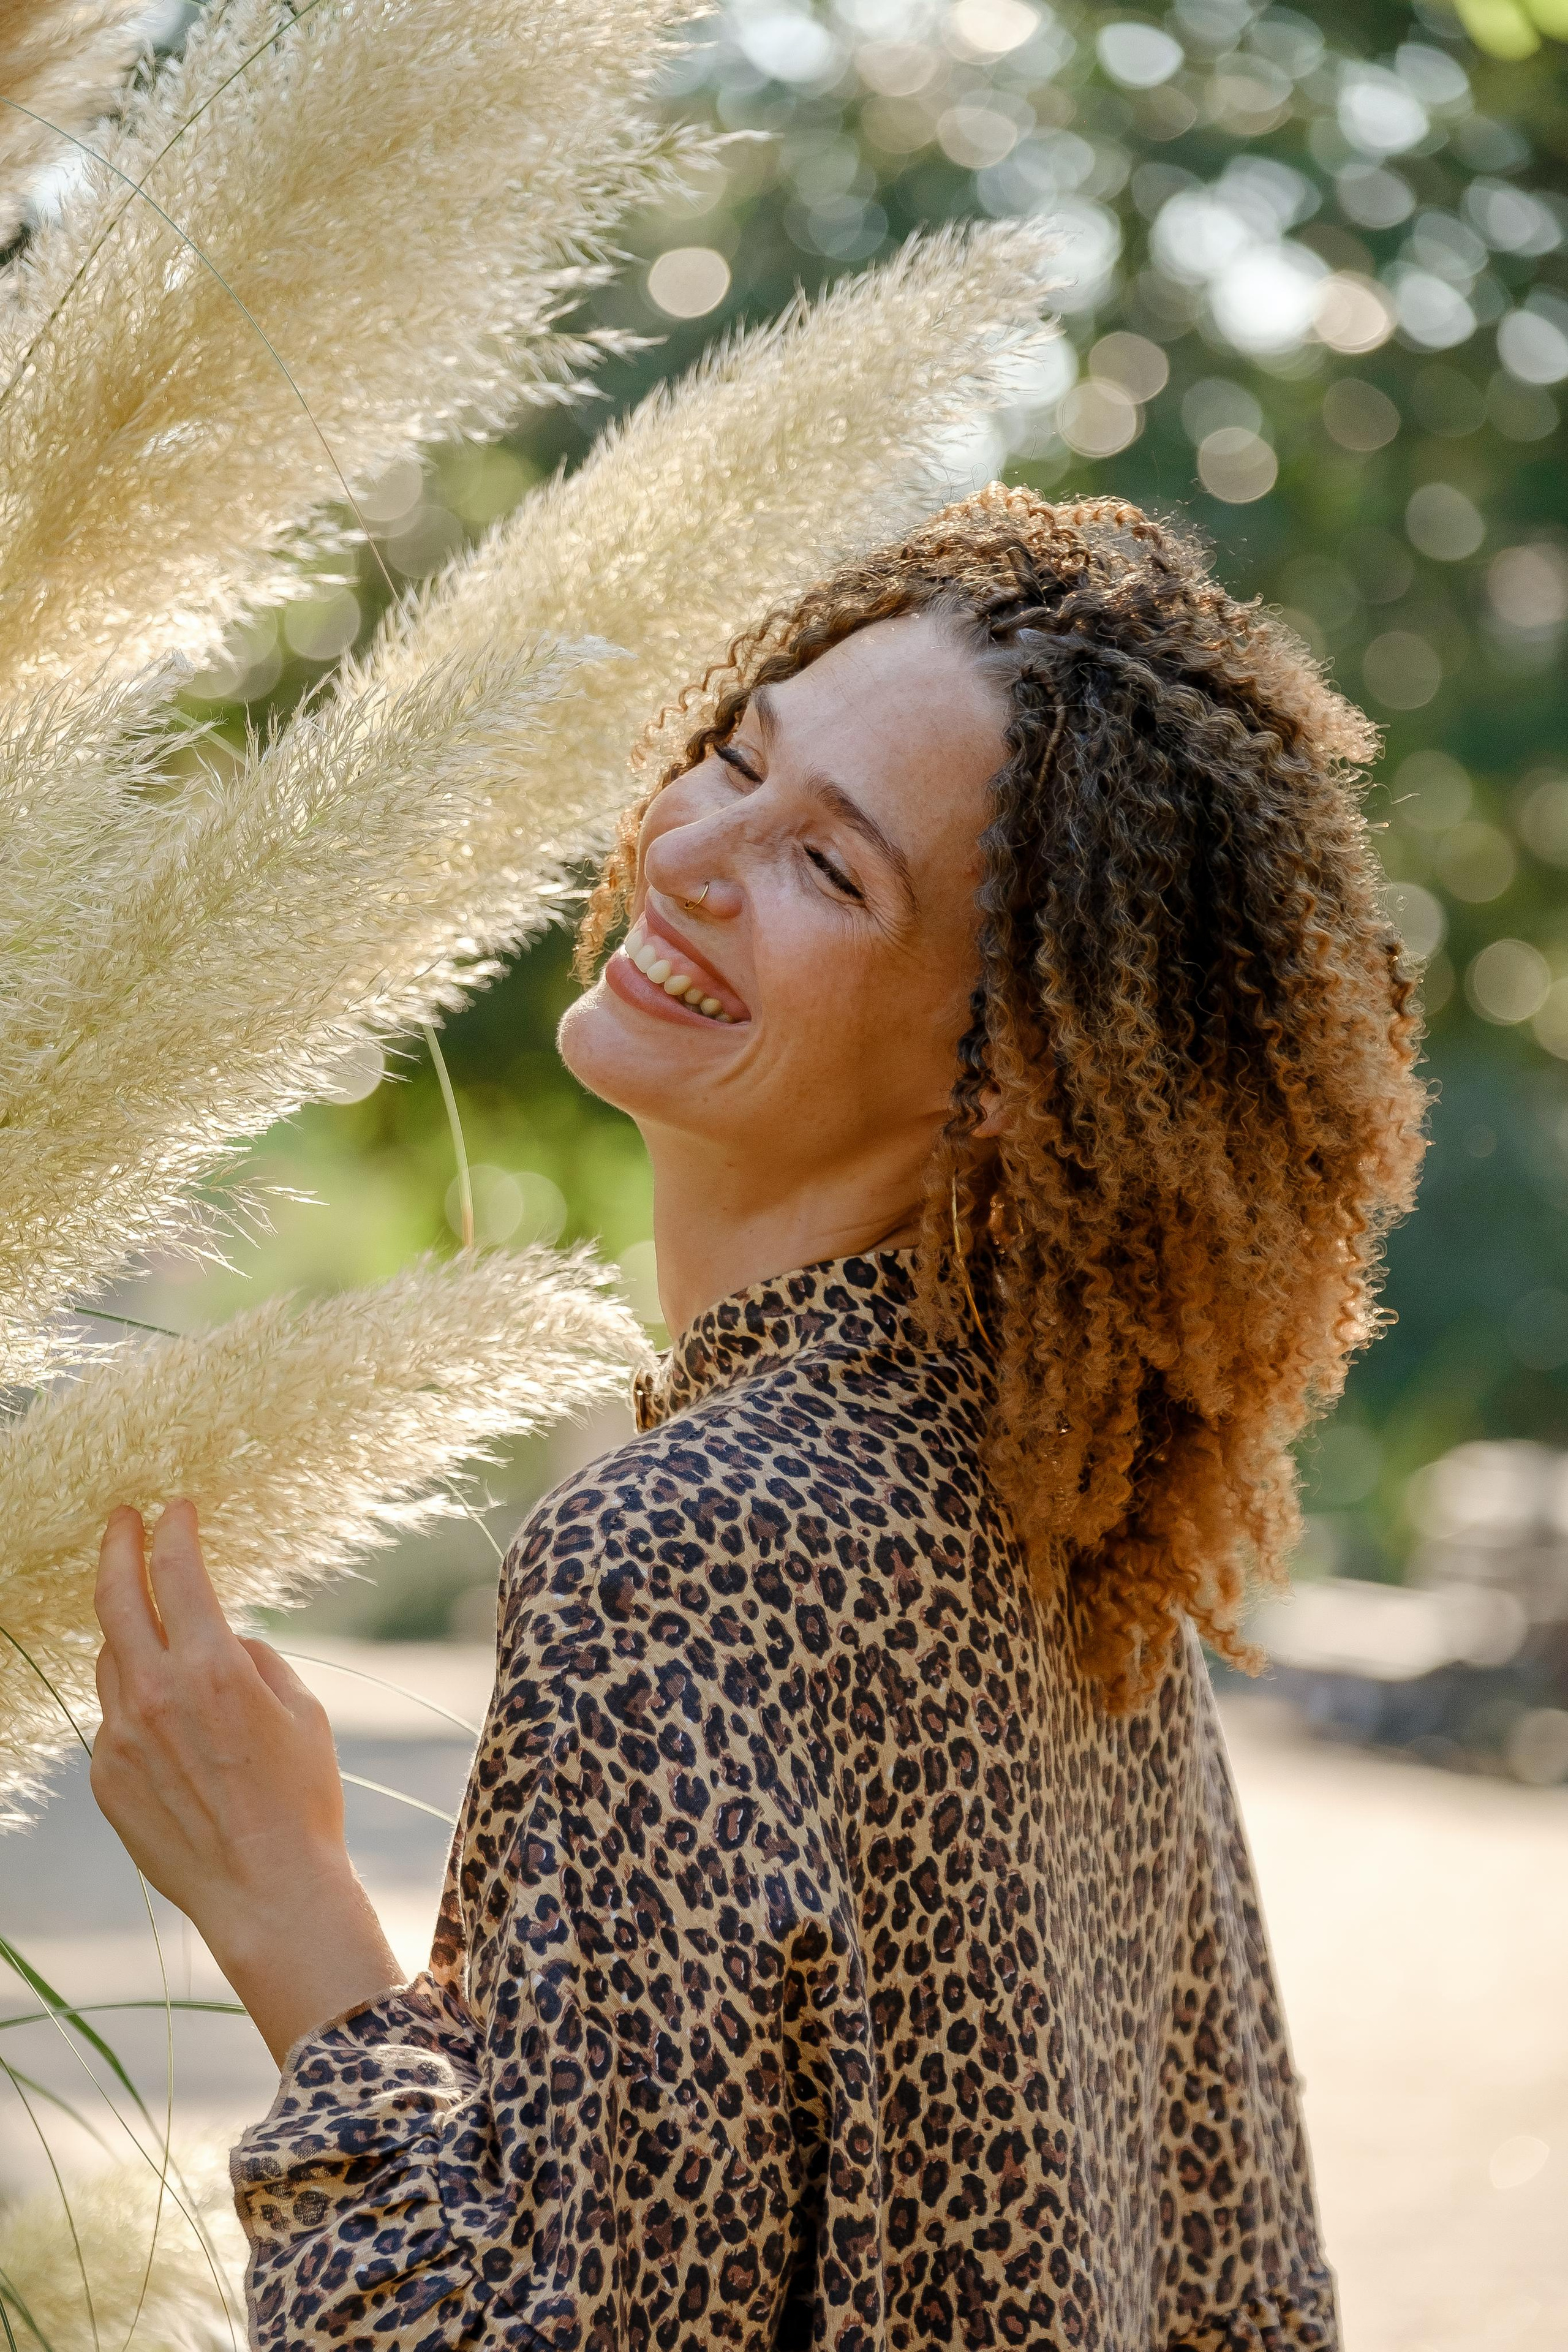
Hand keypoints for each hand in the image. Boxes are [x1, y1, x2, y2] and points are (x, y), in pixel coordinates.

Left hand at [92, 1500, 402, 2062]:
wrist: (268, 1891)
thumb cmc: (300, 1799)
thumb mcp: (303, 1710)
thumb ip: (254, 1660)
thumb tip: (225, 1639)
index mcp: (213, 1668)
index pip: (178, 1573)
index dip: (175, 1531)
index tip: (175, 1508)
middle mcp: (156, 1695)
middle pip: (116, 1598)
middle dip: (118, 1548)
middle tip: (122, 1521)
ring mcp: (122, 1738)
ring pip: (112, 1660)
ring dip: (130, 1634)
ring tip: (156, 1631)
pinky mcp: (107, 1776)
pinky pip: (113, 1717)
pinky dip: (135, 1700)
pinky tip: (168, 1721)